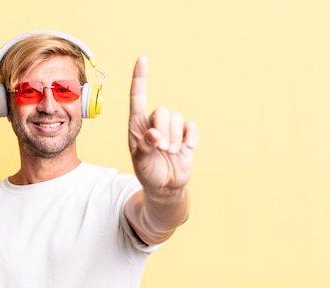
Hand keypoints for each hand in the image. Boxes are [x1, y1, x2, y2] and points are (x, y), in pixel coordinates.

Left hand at [128, 56, 198, 192]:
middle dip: (164, 130)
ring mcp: (171, 128)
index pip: (138, 97)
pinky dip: (190, 137)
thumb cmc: (148, 172)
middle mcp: (154, 123)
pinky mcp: (186, 135)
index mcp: (137, 125)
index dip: (140, 78)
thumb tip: (154, 133)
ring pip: (177, 118)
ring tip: (170, 153)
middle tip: (162, 149)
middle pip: (162, 111)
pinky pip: (191, 126)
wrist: (165, 186)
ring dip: (175, 137)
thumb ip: (144, 146)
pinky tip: (188, 148)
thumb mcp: (141, 162)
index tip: (142, 59)